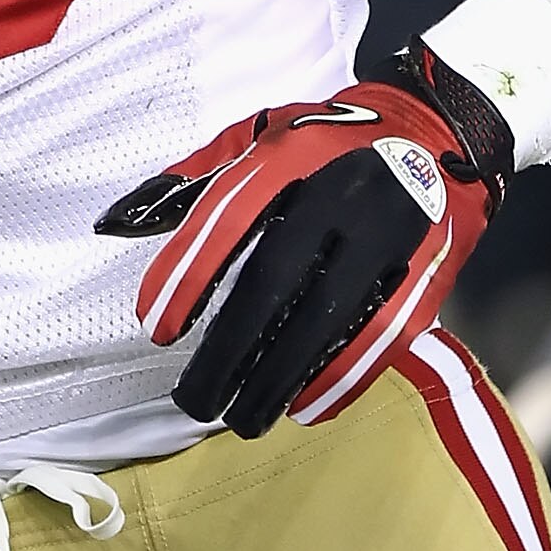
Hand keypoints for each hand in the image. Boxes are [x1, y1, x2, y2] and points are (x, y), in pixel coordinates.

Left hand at [97, 44, 511, 435]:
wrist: (437, 132)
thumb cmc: (328, 143)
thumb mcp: (257, 136)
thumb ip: (188, 180)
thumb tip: (113, 222)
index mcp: (289, 155)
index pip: (227, 219)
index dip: (188, 275)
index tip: (157, 329)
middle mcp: (339, 193)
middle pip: (272, 283)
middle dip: (229, 349)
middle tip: (192, 400)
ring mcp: (388, 233)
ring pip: (326, 317)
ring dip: (279, 376)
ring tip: (241, 418)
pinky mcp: (426, 269)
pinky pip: (383, 333)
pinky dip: (343, 375)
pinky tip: (305, 408)